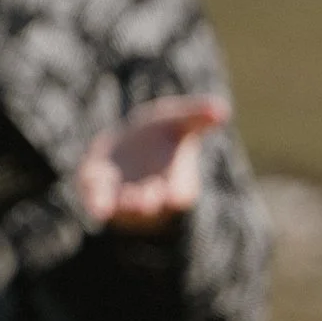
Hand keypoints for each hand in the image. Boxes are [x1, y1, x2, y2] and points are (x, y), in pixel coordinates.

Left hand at [76, 95, 227, 231]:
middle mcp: (153, 198)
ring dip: (126, 207)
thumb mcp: (176, 121)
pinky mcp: (99, 195)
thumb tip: (223, 109)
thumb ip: (197, 117)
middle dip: (149, 201)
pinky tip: (99, 208)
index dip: (177, 194)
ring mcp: (124, 201)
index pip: (181, 195)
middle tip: (145, 197)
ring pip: (126, 211)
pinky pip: (99, 205)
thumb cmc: (158, 137)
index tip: (175, 196)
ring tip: (126, 200)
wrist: (122, 148)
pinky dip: (100, 206)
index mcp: (177, 185)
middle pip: (153, 206)